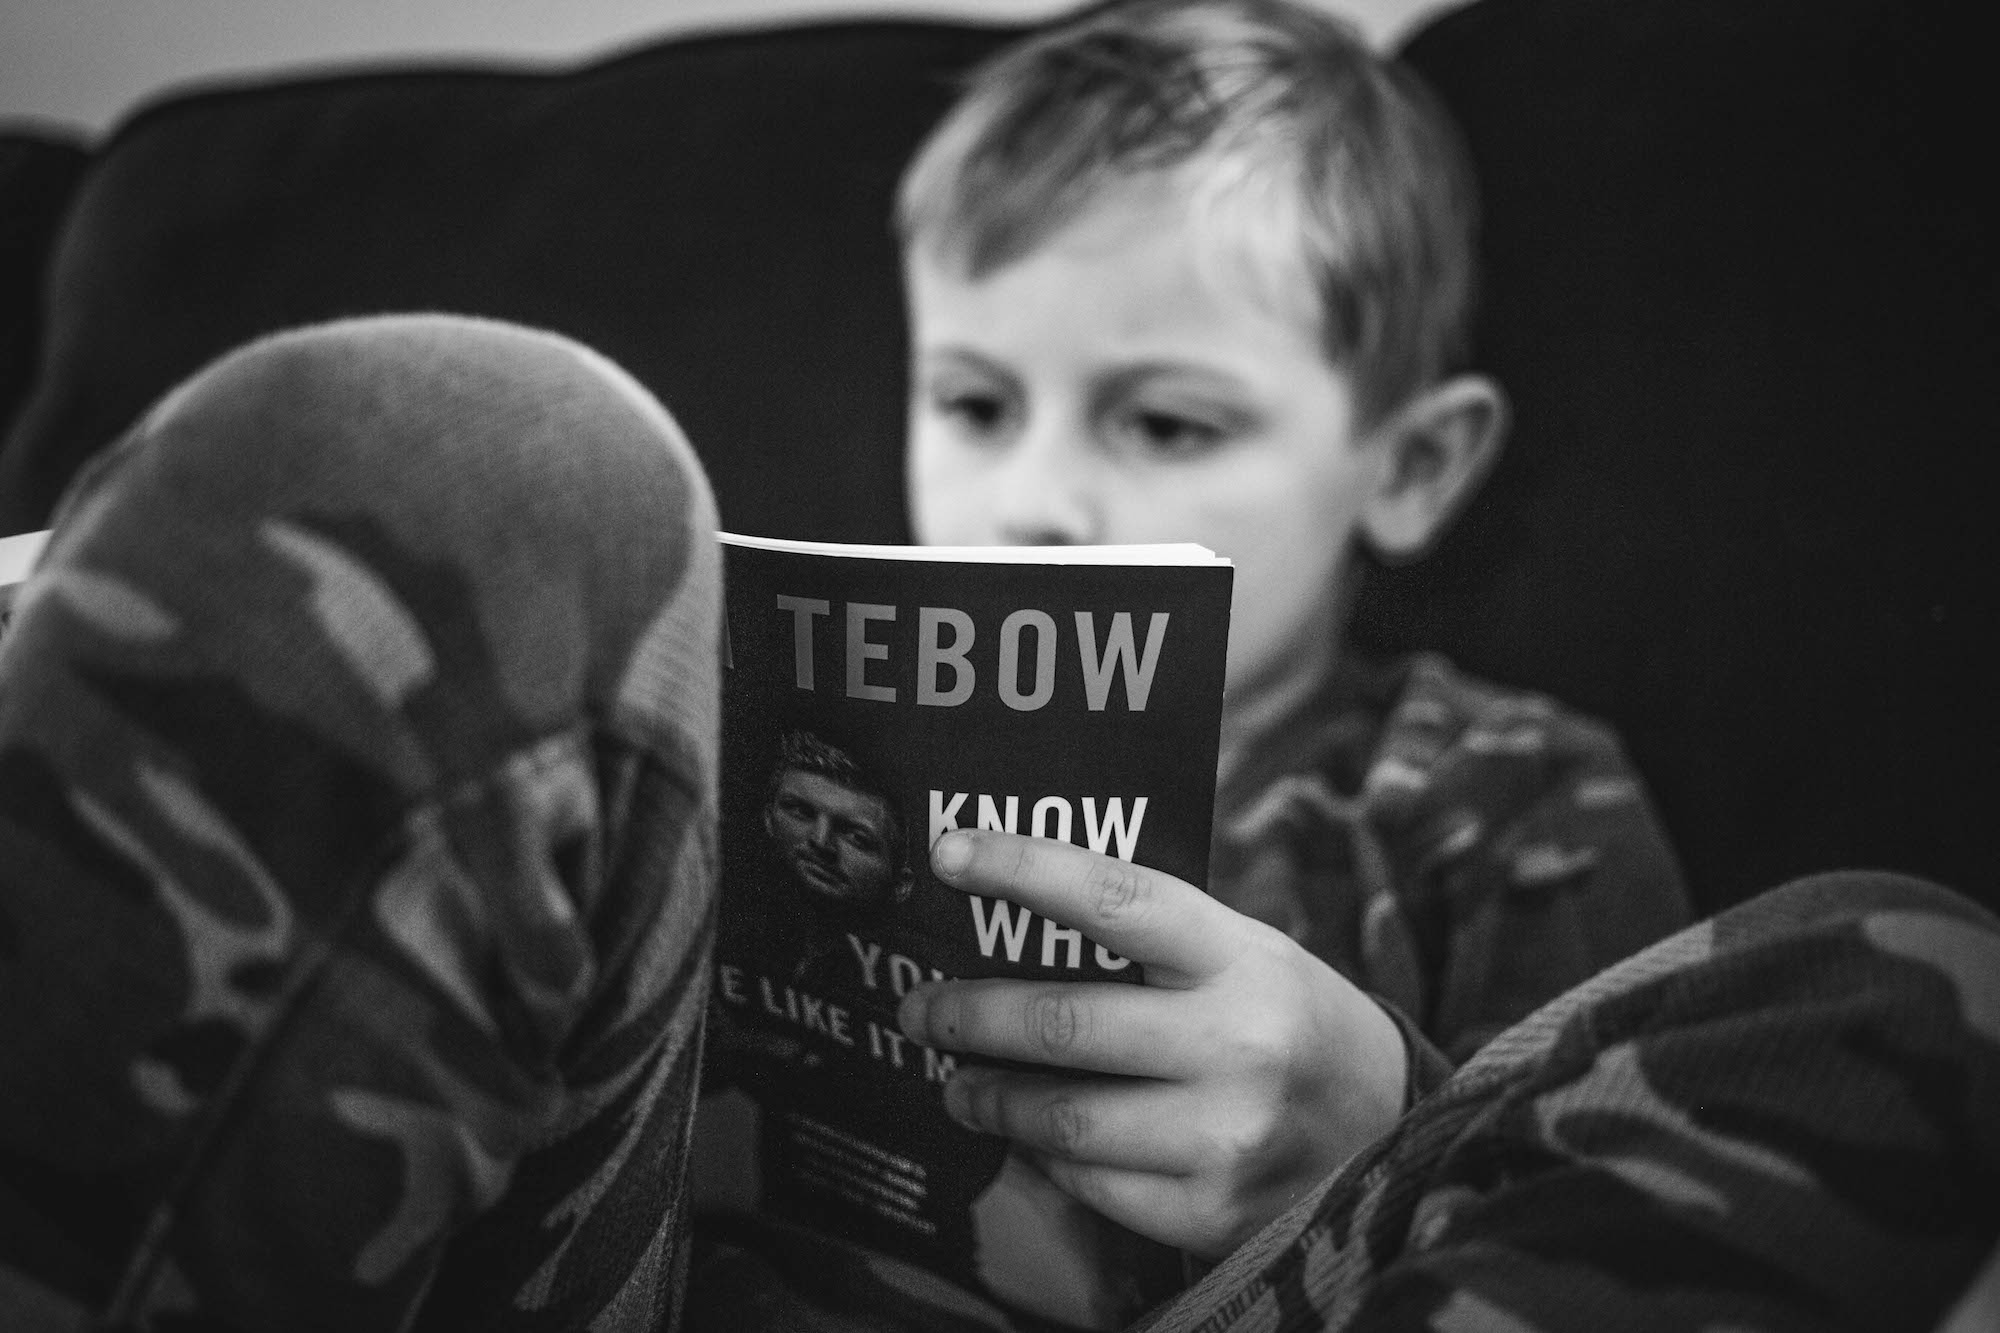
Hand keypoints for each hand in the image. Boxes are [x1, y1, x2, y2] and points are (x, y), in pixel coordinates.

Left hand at [897, 828, 1408, 1259]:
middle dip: (968, 1016)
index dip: (1021, 869)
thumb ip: (1147, 941)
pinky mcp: (1213, 1212)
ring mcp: (1227, 1135)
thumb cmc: (1285, 1018)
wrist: (1391, 1127)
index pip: (1114, 898)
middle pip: (1063, 1023)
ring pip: (1062, 1117)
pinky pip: (1091, 1182)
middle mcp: (1238, 1043)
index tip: (946, 852)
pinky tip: (1031, 1139)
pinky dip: (1046, 1158)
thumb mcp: (1242, 953)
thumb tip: (1009, 919)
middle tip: (921, 1010)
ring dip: (989, 1098)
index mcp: (1239, 956)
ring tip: (959, 1085)